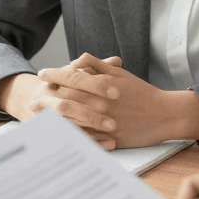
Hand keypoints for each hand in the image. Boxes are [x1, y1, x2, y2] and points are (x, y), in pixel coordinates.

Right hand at [0, 57, 121, 148]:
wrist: (34, 103)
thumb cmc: (63, 87)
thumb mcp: (75, 74)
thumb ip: (97, 68)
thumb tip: (117, 61)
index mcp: (54, 80)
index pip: (74, 80)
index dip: (95, 86)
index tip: (116, 93)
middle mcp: (47, 98)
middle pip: (68, 105)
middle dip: (91, 113)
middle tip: (114, 120)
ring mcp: (46, 116)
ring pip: (67, 124)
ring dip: (90, 128)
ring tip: (111, 130)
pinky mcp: (49, 132)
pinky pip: (70, 139)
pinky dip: (91, 141)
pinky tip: (109, 143)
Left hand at [41, 54, 198, 147]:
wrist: (164, 114)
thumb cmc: (142, 93)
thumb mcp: (120, 74)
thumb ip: (96, 65)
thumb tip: (76, 61)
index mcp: (100, 85)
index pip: (68, 78)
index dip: (52, 76)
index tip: (42, 76)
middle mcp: (99, 102)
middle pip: (64, 99)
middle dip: (46, 98)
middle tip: (34, 99)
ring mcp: (103, 121)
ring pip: (70, 120)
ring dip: (53, 118)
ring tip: (40, 117)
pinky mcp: (108, 138)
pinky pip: (84, 137)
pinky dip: (69, 135)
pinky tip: (59, 134)